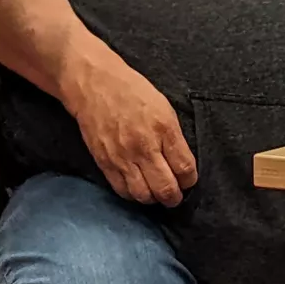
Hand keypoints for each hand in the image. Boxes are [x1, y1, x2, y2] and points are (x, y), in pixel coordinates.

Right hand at [58, 48, 197, 205]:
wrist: (94, 84)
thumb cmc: (131, 90)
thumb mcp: (163, 107)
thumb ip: (174, 137)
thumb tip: (181, 163)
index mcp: (164, 128)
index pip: (185, 168)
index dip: (190, 180)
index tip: (187, 180)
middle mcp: (145, 146)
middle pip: (166, 188)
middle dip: (174, 197)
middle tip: (175, 194)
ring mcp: (123, 157)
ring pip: (144, 195)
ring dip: (154, 198)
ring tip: (155, 192)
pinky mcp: (105, 162)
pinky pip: (122, 190)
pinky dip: (133, 195)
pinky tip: (137, 187)